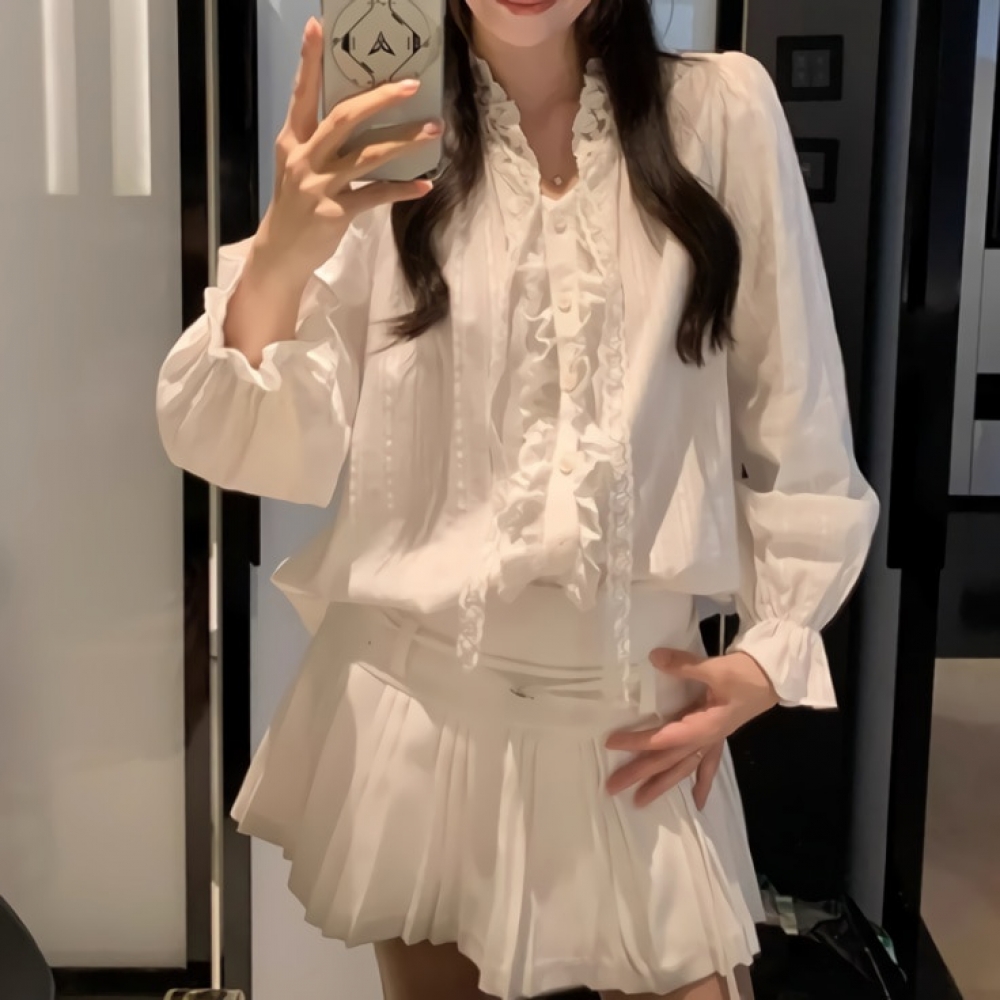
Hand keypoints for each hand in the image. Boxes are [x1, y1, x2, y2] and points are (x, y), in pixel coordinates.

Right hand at [252, 17, 439, 283]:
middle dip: (379, 99)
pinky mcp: (335, 213)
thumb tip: (360, 117)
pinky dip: (402, 189)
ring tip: (432, 130)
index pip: (301, 94)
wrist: (281, 253)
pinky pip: (375, 195)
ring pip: (367, 155)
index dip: (309, 61)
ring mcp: (319, 186)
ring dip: (404, 141)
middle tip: (410, 86)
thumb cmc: (295, 206)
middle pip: (344, 118)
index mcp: (293, 141)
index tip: (318, 27)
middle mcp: (305, 159)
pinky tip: (424, 185)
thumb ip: (321, 143)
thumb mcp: (299, 168)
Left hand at [605, 648, 778, 809]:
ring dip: (662, 784)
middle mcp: (707, 738)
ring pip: (684, 767)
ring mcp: (713, 739)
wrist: (774, 676)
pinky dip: (702, 783)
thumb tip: (655, 658)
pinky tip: (697, 802)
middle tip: (612, 787)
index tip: (612, 744)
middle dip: (641, 774)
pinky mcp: (718, 734)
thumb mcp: (716, 669)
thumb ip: (684, 666)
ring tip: (641, 802)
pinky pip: (708, 764)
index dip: (639, 742)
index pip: (665, 738)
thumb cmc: (746, 674)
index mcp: (705, 727)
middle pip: (669, 760)